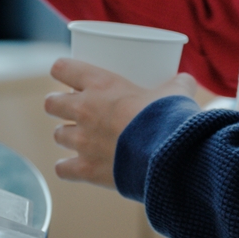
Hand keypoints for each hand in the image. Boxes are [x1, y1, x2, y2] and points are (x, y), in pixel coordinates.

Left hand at [43, 59, 196, 187]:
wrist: (168, 156)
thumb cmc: (169, 118)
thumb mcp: (176, 92)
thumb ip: (178, 83)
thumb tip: (186, 81)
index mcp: (101, 84)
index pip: (63, 68)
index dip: (63, 71)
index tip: (67, 75)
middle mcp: (84, 110)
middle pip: (51, 103)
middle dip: (59, 105)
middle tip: (75, 109)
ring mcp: (82, 141)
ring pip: (57, 135)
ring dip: (67, 136)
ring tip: (82, 138)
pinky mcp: (86, 169)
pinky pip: (63, 169)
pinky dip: (68, 168)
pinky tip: (77, 167)